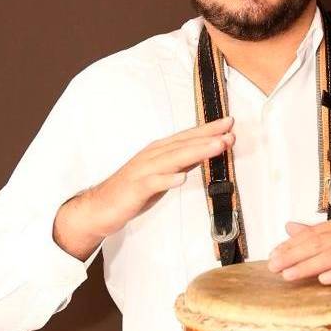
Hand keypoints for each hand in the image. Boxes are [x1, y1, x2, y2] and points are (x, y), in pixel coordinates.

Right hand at [87, 116, 234, 235]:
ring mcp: (143, 171)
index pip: (188, 138)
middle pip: (184, 144)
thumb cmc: (133, 190)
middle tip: (230, 132)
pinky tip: (181, 179)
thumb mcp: (163, 174)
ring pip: (173, 159)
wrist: (100, 207)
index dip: (209, 130)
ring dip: (196, 152)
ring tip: (217, 147)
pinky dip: (167, 179)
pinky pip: (152, 183)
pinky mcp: (135, 189)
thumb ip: (182, 163)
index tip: (230, 123)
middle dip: (208, 137)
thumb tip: (205, 152)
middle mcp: (152, 157)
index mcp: (159, 152)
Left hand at [267, 214, 330, 297]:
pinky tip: (325, 280)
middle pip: (320, 243)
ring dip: (310, 265)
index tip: (271, 257)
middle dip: (294, 255)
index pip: (312, 234)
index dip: (290, 245)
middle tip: (273, 267)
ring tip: (290, 275)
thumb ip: (319, 236)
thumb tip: (289, 227)